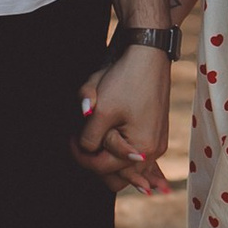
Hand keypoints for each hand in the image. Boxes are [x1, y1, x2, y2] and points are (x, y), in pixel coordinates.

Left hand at [77, 41, 172, 195]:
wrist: (148, 55)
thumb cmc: (126, 81)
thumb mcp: (101, 110)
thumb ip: (89, 138)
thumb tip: (85, 149)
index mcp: (142, 149)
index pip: (102, 167)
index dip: (81, 156)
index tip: (70, 138)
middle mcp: (153, 150)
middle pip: (116, 173)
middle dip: (94, 159)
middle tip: (78, 139)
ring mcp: (157, 142)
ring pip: (124, 164)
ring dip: (106, 154)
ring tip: (92, 135)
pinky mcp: (155, 132)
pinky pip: (133, 151)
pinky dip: (119, 149)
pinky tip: (109, 137)